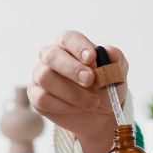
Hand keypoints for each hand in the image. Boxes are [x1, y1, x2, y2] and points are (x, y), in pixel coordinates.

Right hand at [29, 30, 128, 152]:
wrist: (101, 115)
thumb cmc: (106, 87)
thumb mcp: (117, 73)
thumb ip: (116, 59)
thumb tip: (108, 51)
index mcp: (69, 45)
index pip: (68, 38)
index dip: (78, 46)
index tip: (92, 58)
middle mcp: (50, 57)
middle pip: (51, 55)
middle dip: (71, 68)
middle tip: (90, 80)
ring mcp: (40, 75)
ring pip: (46, 78)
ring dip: (72, 92)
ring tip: (93, 103)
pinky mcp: (36, 95)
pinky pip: (42, 98)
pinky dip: (63, 105)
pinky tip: (77, 109)